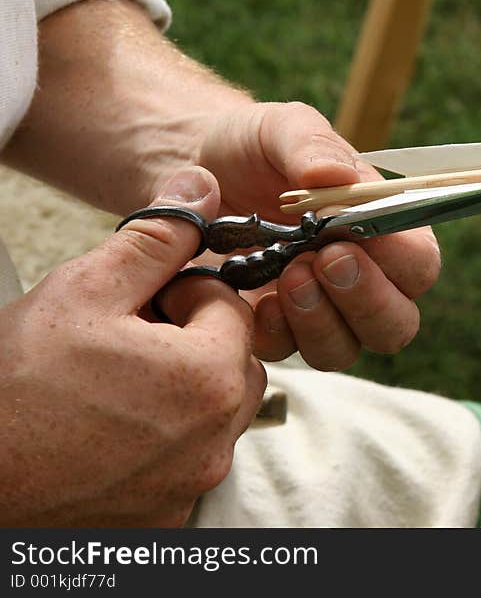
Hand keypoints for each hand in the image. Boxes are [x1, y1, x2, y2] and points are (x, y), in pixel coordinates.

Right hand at [0, 167, 264, 525]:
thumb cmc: (16, 387)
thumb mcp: (85, 290)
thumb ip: (155, 238)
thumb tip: (201, 187)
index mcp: (208, 378)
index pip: (231, 309)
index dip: (187, 292)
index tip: (144, 299)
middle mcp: (215, 439)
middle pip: (234, 362)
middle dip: (195, 338)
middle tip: (133, 336)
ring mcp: (192, 482)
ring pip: (218, 411)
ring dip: (186, 386)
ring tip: (121, 381)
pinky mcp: (166, 518)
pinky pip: (191, 458)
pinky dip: (169, 437)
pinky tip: (116, 427)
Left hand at [192, 102, 440, 368]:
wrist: (189, 169)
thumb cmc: (252, 148)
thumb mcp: (279, 128)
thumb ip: (311, 144)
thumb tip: (338, 177)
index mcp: (383, 230)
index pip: (419, 266)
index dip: (396, 264)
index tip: (347, 241)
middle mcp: (362, 279)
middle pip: (396, 323)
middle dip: (363, 301)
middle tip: (319, 262)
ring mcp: (321, 312)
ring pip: (346, 349)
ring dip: (320, 322)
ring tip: (285, 275)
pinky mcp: (274, 331)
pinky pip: (290, 354)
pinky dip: (276, 334)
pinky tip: (255, 300)